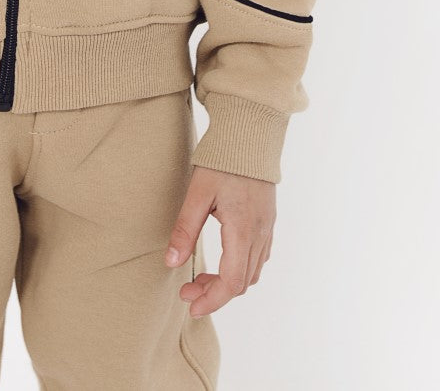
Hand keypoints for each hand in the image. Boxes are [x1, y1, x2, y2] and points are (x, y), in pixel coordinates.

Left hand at [164, 165, 275, 315]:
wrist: (250, 135)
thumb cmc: (223, 161)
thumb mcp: (198, 193)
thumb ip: (185, 229)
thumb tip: (172, 263)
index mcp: (242, 230)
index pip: (231, 282)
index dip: (211, 300)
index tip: (190, 304)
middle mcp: (260, 234)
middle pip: (242, 282)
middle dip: (215, 294)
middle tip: (188, 290)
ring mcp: (267, 228)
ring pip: (252, 272)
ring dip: (228, 283)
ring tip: (202, 278)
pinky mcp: (268, 221)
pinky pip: (259, 258)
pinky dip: (240, 269)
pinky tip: (222, 260)